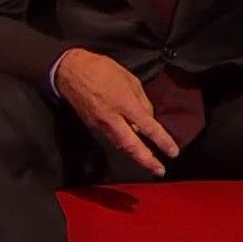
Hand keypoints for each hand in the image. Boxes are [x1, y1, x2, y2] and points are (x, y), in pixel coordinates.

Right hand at [54, 49, 176, 175]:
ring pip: (120, 144)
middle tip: (159, 171)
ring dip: (135, 156)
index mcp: (124, 103)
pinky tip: (133, 148)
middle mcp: (112, 118)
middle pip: (131, 145)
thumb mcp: (130, 79)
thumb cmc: (103, 70)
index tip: (173, 152)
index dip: (162, 140)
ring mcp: (100, 124)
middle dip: (146, 160)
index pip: (147, 126)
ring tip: (150, 164)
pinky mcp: (92, 126)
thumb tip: (148, 118)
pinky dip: (124, 144)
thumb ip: (142, 101)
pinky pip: (112, 137)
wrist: (70, 71)